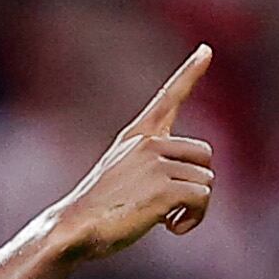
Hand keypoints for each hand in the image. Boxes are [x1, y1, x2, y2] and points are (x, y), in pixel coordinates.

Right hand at [57, 45, 216, 258]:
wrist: (72, 229)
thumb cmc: (96, 210)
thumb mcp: (119, 175)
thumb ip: (149, 167)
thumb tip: (182, 184)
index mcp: (136, 137)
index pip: (167, 98)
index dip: (190, 73)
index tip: (206, 49)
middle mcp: (148, 144)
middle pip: (205, 154)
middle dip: (198, 181)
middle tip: (176, 204)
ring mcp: (156, 164)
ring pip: (206, 181)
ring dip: (195, 207)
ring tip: (168, 219)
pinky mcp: (164, 188)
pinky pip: (202, 198)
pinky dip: (194, 218)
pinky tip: (171, 227)